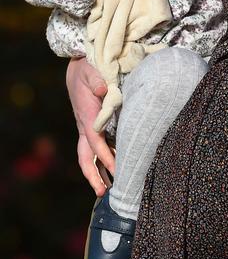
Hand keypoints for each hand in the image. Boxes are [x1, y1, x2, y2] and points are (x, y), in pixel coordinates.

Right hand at [66, 57, 114, 194]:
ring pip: (90, 155)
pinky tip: (116, 170)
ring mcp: (89, 127)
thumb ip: (98, 78)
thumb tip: (104, 89)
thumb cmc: (88, 68)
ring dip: (99, 172)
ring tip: (110, 191)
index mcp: (86, 115)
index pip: (95, 139)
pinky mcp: (95, 126)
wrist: (80, 67)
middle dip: (93, 175)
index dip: (105, 154)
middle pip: (86, 156)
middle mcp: (85, 125)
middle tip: (104, 192)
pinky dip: (105, 160)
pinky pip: (99, 147)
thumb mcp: (92, 69)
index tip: (115, 168)